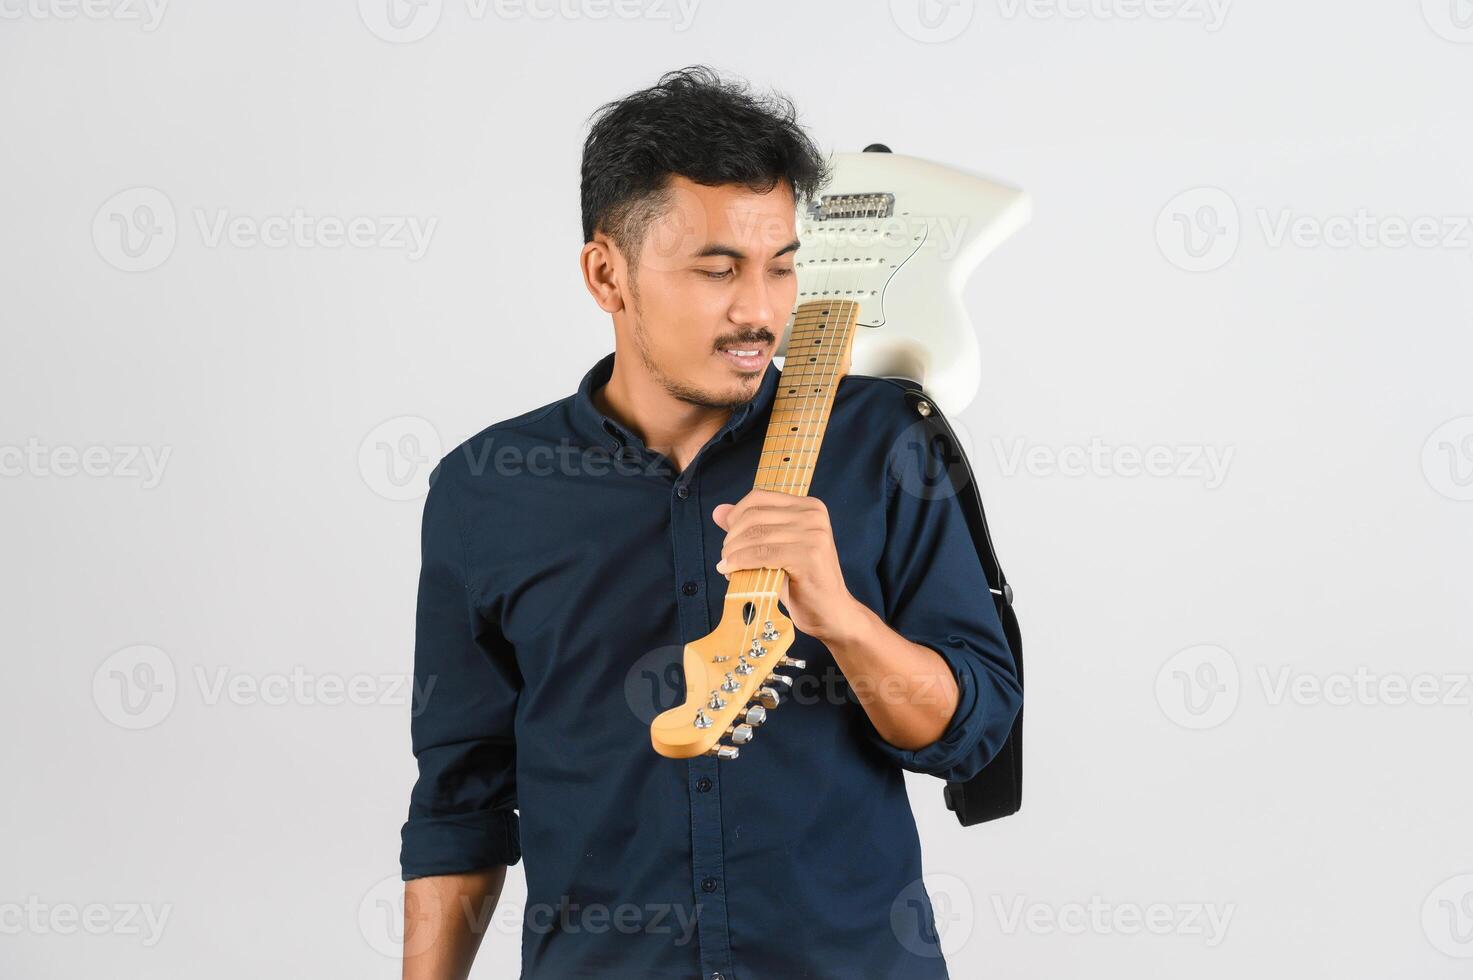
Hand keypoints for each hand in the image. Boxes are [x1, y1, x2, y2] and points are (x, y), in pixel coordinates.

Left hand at [711, 489, 864, 643]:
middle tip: (725, 556)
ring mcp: (814, 534)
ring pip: (756, 535)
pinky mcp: (808, 555)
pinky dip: (740, 562)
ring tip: (726, 566)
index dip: (735, 516)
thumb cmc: (802, 582)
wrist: (830, 612)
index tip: (728, 538)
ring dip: (733, 552)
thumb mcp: (775, 549)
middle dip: (732, 537)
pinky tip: (729, 571)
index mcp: (809, 506)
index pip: (759, 498)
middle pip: (755, 516)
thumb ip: (750, 528)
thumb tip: (718, 511)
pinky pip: (762, 554)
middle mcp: (814, 514)